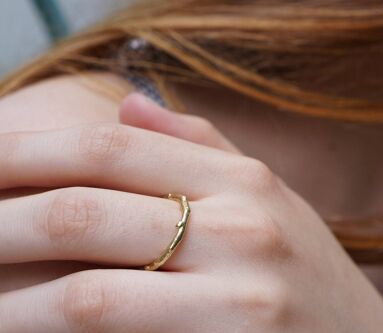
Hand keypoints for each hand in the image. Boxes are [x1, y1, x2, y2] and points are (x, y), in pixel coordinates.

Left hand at [0, 94, 382, 331]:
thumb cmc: (309, 278)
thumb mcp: (272, 200)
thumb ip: (201, 146)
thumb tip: (127, 102)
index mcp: (244, 178)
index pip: (111, 145)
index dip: (27, 150)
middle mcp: (244, 222)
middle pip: (84, 205)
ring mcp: (243, 289)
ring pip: (85, 287)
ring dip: (7, 296)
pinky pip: (112, 332)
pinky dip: (49, 332)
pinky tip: (21, 327)